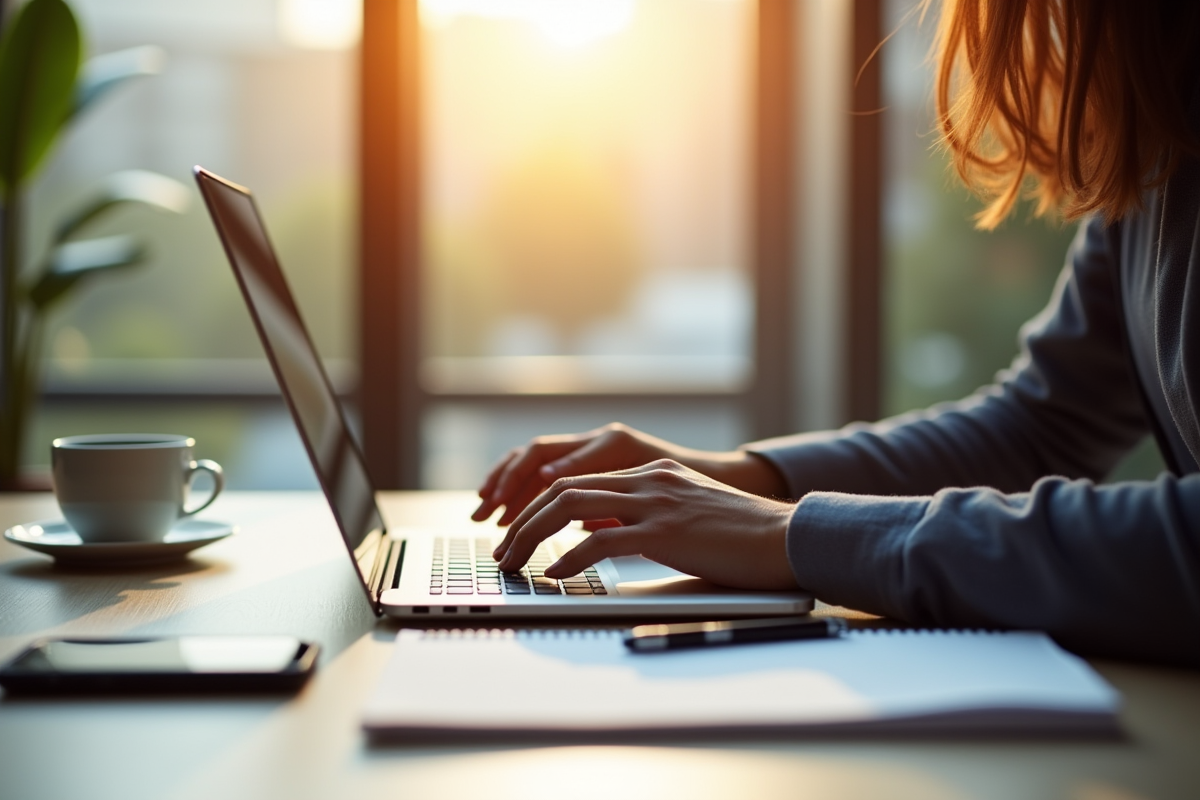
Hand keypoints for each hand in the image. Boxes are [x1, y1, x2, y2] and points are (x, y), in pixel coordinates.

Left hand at [493, 459, 799, 590]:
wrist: (786, 538)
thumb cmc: (740, 537)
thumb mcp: (683, 515)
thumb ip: (641, 515)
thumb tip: (595, 531)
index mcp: (650, 473)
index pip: (575, 478)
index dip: (536, 503)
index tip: (514, 530)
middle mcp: (647, 479)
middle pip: (561, 487)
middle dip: (521, 519)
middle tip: (500, 550)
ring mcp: (656, 502)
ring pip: (570, 507)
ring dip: (531, 535)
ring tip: (513, 563)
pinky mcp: (666, 531)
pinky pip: (602, 539)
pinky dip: (569, 557)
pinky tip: (554, 574)